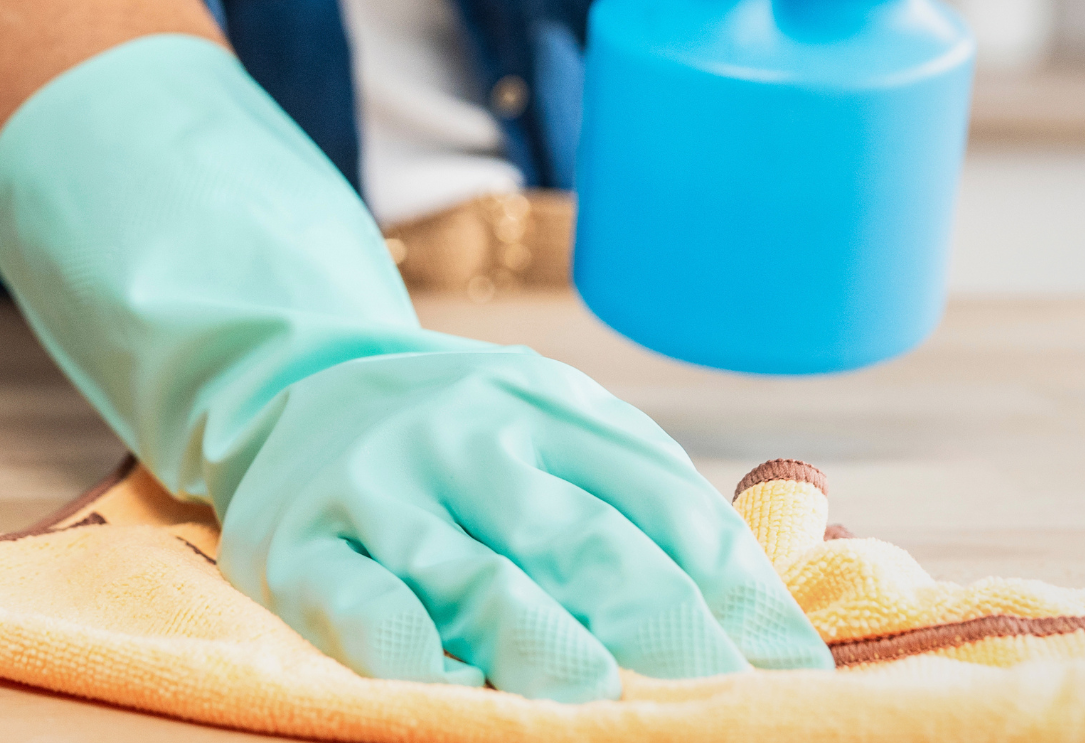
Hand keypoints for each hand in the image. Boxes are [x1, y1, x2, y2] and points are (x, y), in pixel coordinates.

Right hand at [225, 347, 829, 699]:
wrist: (293, 385)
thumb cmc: (462, 436)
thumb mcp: (550, 424)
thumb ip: (636, 496)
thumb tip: (757, 612)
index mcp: (554, 405)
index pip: (664, 503)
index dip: (736, 590)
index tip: (791, 668)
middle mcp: (473, 437)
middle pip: (583, 538)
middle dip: (663, 624)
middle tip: (727, 697)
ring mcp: (386, 488)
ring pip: (474, 572)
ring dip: (540, 640)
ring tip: (595, 700)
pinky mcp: (301, 544)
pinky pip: (356, 598)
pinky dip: (402, 646)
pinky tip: (445, 685)